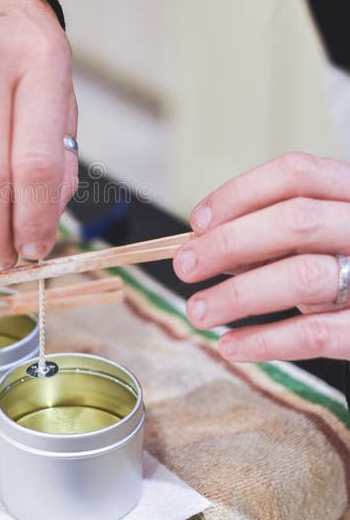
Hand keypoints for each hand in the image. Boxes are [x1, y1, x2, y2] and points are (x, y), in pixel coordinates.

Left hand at [173, 151, 349, 362]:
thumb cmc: (348, 264)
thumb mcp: (322, 237)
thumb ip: (277, 235)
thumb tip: (207, 246)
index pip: (295, 174)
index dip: (240, 193)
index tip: (198, 222)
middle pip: (295, 219)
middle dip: (229, 243)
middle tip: (185, 266)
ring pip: (303, 275)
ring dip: (237, 294)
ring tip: (198, 310)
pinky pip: (317, 334)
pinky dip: (266, 341)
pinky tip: (231, 345)